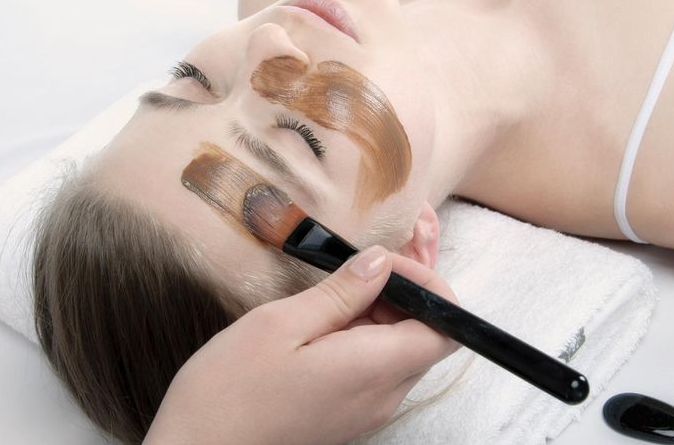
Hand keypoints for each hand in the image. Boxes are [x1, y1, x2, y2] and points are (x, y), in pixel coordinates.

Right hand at [144, 246, 460, 444]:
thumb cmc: (227, 391)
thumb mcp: (278, 325)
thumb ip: (339, 293)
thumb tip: (381, 262)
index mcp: (372, 370)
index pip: (446, 329)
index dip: (430, 286)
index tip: (389, 259)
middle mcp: (381, 397)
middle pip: (426, 337)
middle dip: (408, 291)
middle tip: (367, 258)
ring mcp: (366, 411)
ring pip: (401, 351)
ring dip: (386, 311)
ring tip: (342, 282)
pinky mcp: (347, 415)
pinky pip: (377, 369)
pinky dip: (368, 335)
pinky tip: (331, 315)